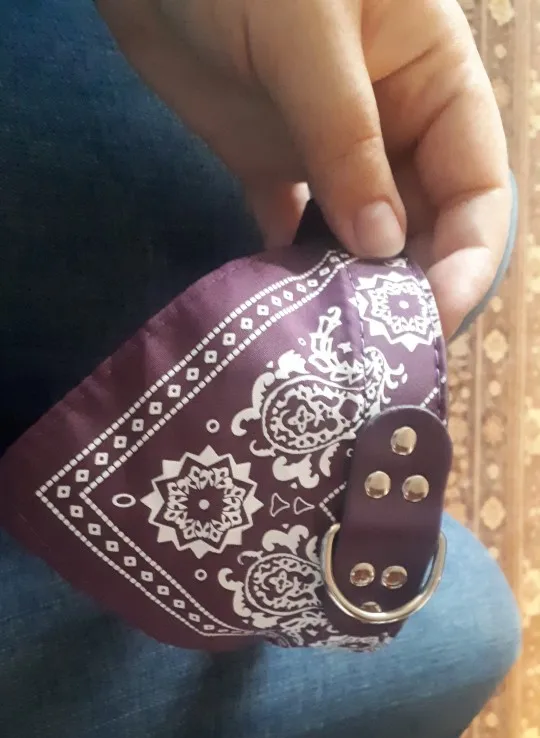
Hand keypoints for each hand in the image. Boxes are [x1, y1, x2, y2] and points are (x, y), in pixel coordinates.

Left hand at [97, 0, 510, 337]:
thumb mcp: (307, 36)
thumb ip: (346, 140)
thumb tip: (380, 244)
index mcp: (434, 78)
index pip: (478, 184)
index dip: (469, 256)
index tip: (434, 316)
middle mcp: (395, 123)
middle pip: (427, 224)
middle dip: (411, 286)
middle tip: (378, 350)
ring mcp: (332, 148)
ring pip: (364, 237)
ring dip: (355, 288)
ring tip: (334, 344)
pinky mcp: (272, 165)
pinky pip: (297, 231)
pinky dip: (295, 269)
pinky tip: (284, 309)